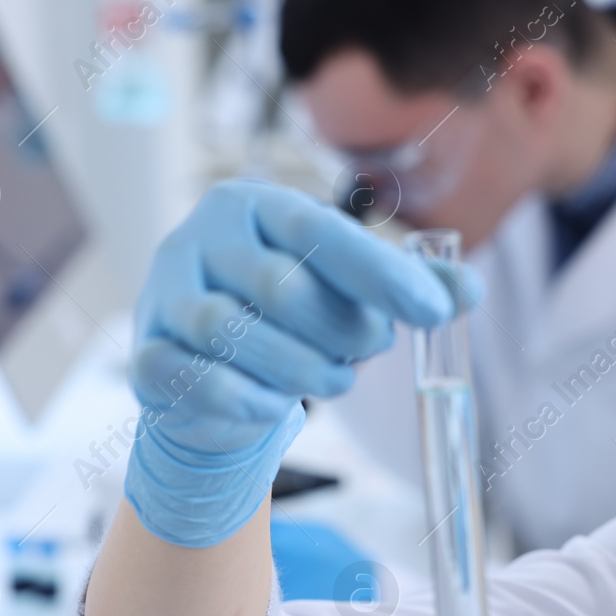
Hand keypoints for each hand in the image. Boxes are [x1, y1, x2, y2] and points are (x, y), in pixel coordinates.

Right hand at [123, 178, 480, 546]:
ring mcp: (165, 294)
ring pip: (230, 331)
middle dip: (338, 331)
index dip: (380, 273)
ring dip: (297, 369)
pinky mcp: (147, 353)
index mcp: (257, 206)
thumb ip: (410, 286)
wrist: (213, 373)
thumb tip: (469, 288)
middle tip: (365, 353)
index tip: (432, 311)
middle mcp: (201, 239)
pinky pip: (191, 376)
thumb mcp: (351, 290)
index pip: (321, 233)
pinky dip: (245, 399)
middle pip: (278, 286)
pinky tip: (278, 409)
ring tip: (331, 381)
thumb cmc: (290, 316)